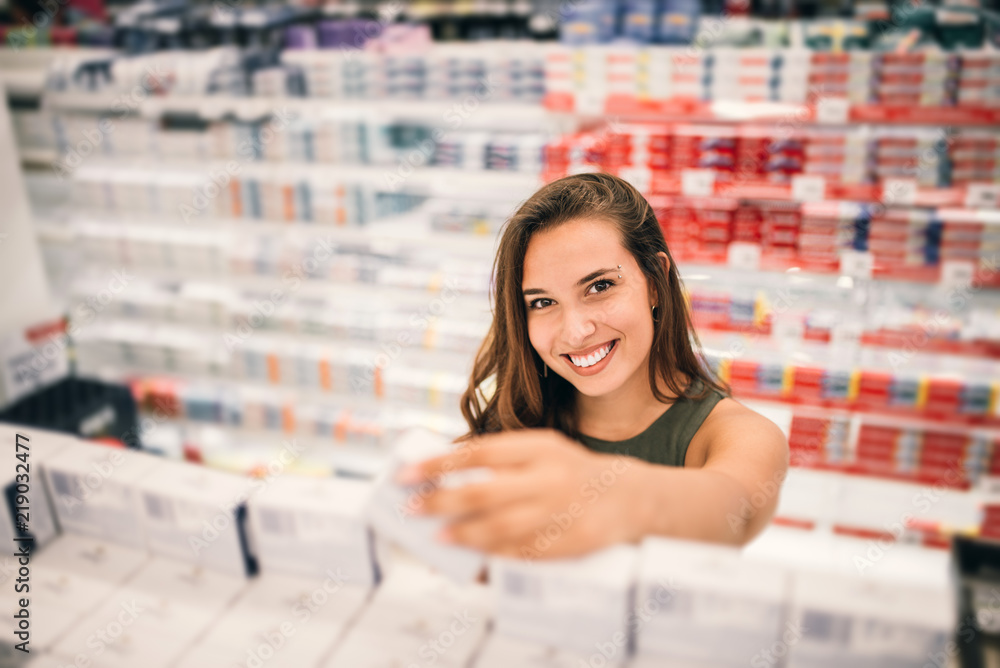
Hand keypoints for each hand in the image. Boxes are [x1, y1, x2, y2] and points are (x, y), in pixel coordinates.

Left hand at [397, 428, 648, 558]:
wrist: (629, 497)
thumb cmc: (571, 471)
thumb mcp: (542, 450)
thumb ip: (502, 458)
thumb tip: (444, 471)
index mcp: (540, 447)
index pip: (480, 452)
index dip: (439, 464)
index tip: (408, 474)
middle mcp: (549, 477)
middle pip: (484, 491)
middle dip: (441, 501)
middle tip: (412, 508)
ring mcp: (560, 512)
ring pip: (500, 527)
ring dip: (463, 533)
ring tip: (438, 536)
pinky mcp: (568, 543)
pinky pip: (521, 552)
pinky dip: (493, 555)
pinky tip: (472, 556)